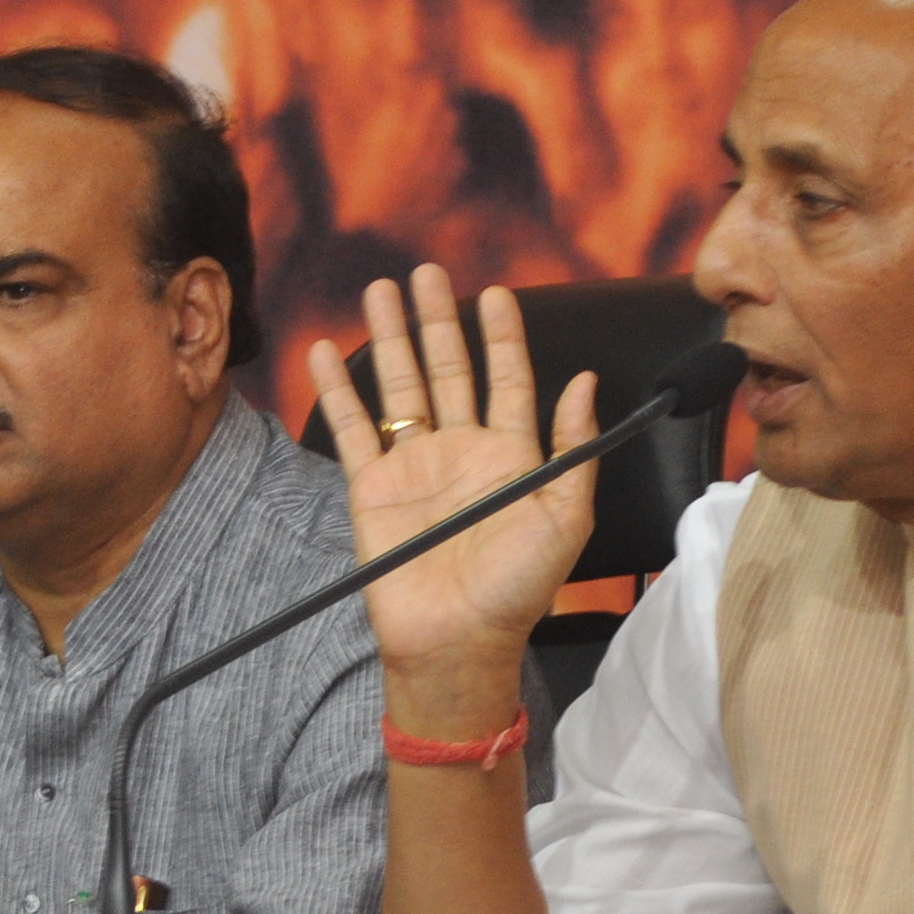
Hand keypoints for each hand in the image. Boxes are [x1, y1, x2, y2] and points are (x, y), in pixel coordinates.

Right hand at [309, 266, 597, 708]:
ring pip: (399, 386)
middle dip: (437, 320)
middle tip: (426, 272)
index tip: (496, 294)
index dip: (502, 337)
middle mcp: (461, 452)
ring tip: (380, 290)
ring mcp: (414, 467)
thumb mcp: (565, 518)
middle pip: (447, 369)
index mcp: (511, 456)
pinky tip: (327, 349)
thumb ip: (573, 448)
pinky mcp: (372, 487)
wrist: (456, 641)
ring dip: (390, 337)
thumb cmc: (518, 590)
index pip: (507, 379)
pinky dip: (337, 388)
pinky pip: (352, 428)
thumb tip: (586, 382)